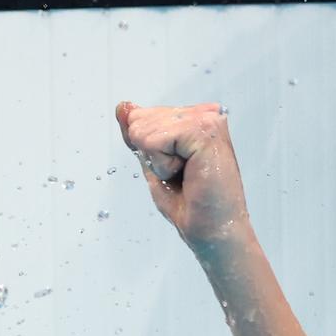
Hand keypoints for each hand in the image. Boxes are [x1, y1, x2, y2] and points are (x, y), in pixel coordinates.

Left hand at [114, 102, 252, 252]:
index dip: (145, 148)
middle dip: (150, 154)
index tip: (175, 167)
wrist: (212, 229)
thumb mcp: (153, 161)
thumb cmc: (189, 202)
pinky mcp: (205, 132)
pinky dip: (162, 165)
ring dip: (157, 162)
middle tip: (181, 174)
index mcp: (195, 117)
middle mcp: (204, 113)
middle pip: (139, 120)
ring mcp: (207, 120)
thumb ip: (138, 132)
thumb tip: (123, 106)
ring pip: (144, 130)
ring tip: (186, 174)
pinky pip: (154, 141)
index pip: (140, 116)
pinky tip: (187, 174)